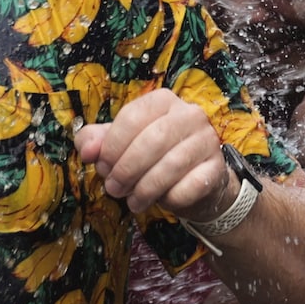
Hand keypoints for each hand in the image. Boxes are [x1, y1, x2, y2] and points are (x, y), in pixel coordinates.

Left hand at [77, 88, 232, 220]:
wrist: (196, 180)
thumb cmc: (154, 158)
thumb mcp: (122, 144)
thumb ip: (98, 141)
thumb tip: (87, 150)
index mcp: (163, 101)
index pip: (132, 117)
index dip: (112, 146)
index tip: (102, 167)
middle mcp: (190, 115)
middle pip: (152, 140)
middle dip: (127, 169)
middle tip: (114, 189)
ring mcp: (207, 141)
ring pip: (172, 165)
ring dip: (145, 188)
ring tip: (132, 201)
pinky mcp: (217, 169)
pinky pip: (189, 186)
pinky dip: (170, 198)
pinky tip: (161, 202)